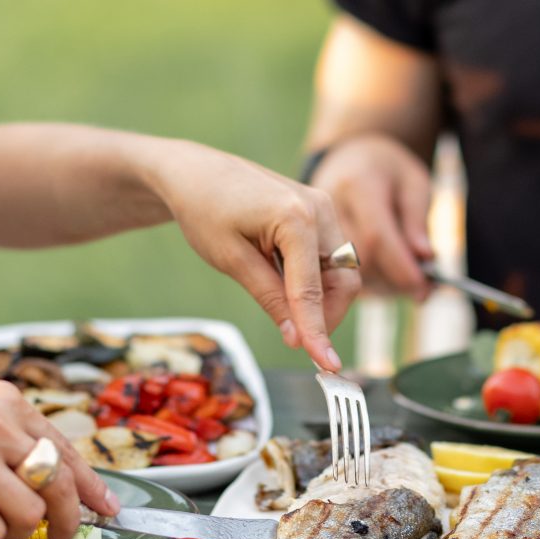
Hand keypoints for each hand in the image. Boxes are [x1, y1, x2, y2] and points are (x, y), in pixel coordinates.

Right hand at [0, 381, 117, 538]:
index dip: (91, 484)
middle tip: (60, 538)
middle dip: (66, 520)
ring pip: (29, 514)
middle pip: (58, 484)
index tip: (106, 507)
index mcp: (6, 402)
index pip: (65, 449)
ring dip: (17, 530)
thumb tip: (57, 470)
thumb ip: (12, 432)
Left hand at [145, 140, 359, 370]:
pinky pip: (329, 254)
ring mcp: (323, 206)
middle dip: (326, 314)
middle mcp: (320, 208)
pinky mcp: (318, 210)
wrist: (195, 172)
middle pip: (344, 280)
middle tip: (296, 337)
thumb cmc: (205, 209)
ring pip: (341, 269)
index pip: (313, 290)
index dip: (318, 332)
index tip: (326, 365)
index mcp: (297, 218)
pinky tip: (283, 281)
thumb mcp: (231, 260)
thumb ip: (270, 298)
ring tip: (280, 302)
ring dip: (320, 297)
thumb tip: (297, 338)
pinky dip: (315, 278)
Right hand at [308, 134, 433, 297]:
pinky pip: (334, 276)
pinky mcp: (306, 244)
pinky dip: (364, 285)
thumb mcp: (412, 181)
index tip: (424, 288)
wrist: (347, 157)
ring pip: (343, 274)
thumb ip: (417, 218)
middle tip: (423, 289)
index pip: (376, 234)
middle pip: (358, 260)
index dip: (401, 265)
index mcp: (356, 185)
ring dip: (381, 286)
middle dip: (391, 281)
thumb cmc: (386, 168)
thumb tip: (424, 257)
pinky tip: (386, 279)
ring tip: (408, 282)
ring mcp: (311, 226)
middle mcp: (326, 206)